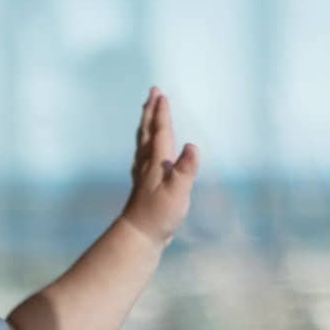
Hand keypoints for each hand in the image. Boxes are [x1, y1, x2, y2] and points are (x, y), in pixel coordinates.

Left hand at [122, 87, 197, 248]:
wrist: (138, 236)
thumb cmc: (159, 215)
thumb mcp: (178, 192)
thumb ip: (185, 169)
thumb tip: (191, 146)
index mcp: (157, 162)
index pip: (160, 133)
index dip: (162, 114)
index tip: (162, 95)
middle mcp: (147, 164)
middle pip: (147, 133)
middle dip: (150, 112)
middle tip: (152, 93)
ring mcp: (143, 175)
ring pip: (143, 143)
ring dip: (146, 125)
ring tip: (147, 113)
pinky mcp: (142, 186)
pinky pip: (143, 157)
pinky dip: (144, 146)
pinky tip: (145, 150)